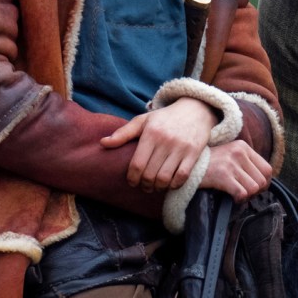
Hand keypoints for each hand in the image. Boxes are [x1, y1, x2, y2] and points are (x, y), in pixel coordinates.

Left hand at [100, 97, 217, 191]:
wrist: (195, 109)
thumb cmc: (165, 118)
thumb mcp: (143, 121)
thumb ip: (123, 133)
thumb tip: (102, 143)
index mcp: (151, 133)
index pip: (137, 164)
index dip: (132, 178)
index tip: (132, 182)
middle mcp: (166, 140)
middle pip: (150, 174)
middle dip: (144, 185)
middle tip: (143, 186)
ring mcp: (181, 147)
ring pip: (165, 178)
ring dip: (157, 187)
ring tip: (155, 187)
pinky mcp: (194, 153)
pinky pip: (182, 177)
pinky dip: (173, 185)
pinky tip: (169, 184)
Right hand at [200, 140, 272, 201]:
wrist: (188, 165)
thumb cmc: (210, 164)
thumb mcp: (231, 155)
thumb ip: (247, 164)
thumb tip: (264, 182)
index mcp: (243, 146)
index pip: (267, 169)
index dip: (264, 183)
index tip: (255, 188)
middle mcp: (239, 153)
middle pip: (262, 180)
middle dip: (256, 192)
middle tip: (246, 193)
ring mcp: (231, 163)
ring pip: (254, 188)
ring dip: (248, 196)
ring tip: (238, 195)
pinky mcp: (223, 175)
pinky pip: (242, 193)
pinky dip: (240, 199)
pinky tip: (233, 197)